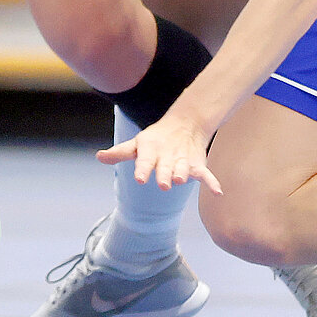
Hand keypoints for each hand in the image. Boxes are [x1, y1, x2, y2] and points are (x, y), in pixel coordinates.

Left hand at [97, 114, 222, 193]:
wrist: (185, 124)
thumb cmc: (155, 139)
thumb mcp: (136, 144)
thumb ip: (119, 152)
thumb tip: (98, 157)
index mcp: (150, 150)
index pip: (145, 160)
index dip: (143, 170)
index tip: (140, 179)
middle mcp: (167, 156)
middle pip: (165, 167)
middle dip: (165, 175)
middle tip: (164, 184)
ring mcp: (183, 161)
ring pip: (184, 169)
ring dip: (183, 174)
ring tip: (181, 180)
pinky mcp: (197, 165)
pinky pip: (205, 174)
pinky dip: (212, 182)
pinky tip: (218, 192)